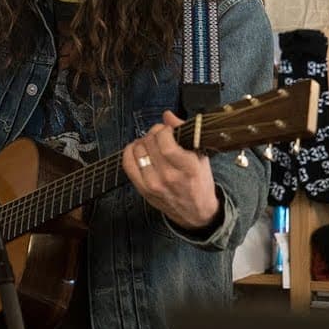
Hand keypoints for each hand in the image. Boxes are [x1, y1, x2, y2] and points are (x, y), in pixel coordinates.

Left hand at [122, 111, 219, 230]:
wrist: (196, 212)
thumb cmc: (199, 181)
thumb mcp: (200, 156)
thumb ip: (185, 133)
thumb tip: (167, 115)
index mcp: (188, 168)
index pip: (166, 143)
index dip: (163, 130)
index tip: (167, 130)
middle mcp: (169, 177)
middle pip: (150, 143)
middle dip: (154, 133)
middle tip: (159, 135)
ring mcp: (154, 184)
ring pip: (137, 151)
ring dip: (143, 141)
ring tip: (151, 143)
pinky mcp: (143, 189)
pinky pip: (127, 163)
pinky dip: (130, 152)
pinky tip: (138, 149)